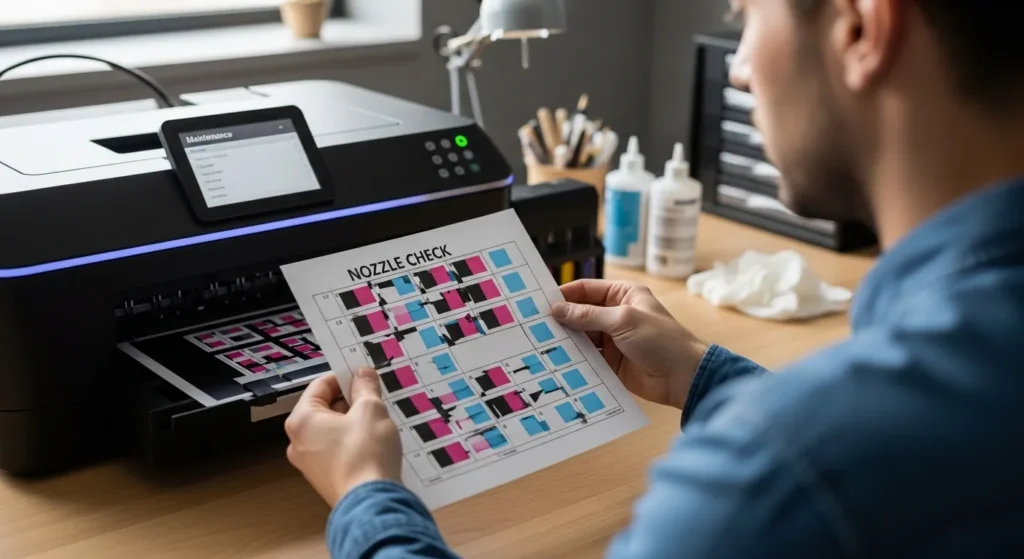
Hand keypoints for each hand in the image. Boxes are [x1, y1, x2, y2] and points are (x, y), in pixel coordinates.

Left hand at [284, 368, 401, 506]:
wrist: (372, 504)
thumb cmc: (365, 456)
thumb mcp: (371, 410)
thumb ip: (365, 387)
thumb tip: (362, 375)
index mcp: (302, 421)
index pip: (320, 385)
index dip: (344, 377)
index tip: (364, 375)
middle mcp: (299, 442)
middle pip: (325, 408)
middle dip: (351, 401)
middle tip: (375, 397)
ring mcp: (311, 463)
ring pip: (333, 430)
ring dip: (355, 422)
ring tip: (379, 420)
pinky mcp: (327, 478)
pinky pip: (338, 450)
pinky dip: (354, 442)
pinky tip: (375, 442)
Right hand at [551, 280, 709, 409]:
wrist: (683, 377)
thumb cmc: (661, 340)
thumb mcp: (623, 320)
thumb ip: (588, 315)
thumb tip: (558, 310)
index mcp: (623, 295)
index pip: (586, 290)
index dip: (564, 295)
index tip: (539, 303)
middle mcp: (615, 315)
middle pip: (580, 313)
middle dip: (561, 319)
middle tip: (533, 325)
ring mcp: (612, 339)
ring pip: (582, 337)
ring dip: (566, 340)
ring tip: (539, 343)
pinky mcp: (611, 362)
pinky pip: (587, 358)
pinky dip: (574, 359)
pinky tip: (556, 361)